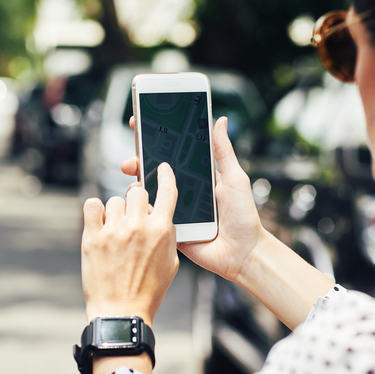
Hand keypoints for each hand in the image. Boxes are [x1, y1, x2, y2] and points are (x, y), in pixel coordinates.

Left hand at [81, 163, 179, 326]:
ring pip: (114, 201)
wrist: (122, 313)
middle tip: (132, 217)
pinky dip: (95, 211)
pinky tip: (99, 223)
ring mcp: (114, 230)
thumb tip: (160, 217)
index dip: (165, 175)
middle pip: (137, 192)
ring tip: (115, 233)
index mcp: (162, 231)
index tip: (161, 168)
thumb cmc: (148, 291)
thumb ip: (168, 235)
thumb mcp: (171, 263)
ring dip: (115, 212)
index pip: (167, 191)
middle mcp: (139, 226)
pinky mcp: (92, 237)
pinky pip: (92, 205)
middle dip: (136, 202)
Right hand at [122, 116, 265, 283]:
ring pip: (149, 194)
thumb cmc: (244, 216)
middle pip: (155, 172)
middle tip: (131, 161)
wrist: (243, 253)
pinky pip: (152, 217)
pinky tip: (138, 204)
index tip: (140, 125)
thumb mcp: (235, 178)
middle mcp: (183, 191)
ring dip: (137, 186)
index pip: (174, 154)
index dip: (156, 140)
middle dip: (138, 162)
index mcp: (197, 176)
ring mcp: (175, 210)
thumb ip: (223, 151)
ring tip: (135, 183)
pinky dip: (142, 210)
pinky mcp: (170, 228)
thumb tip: (219, 121)